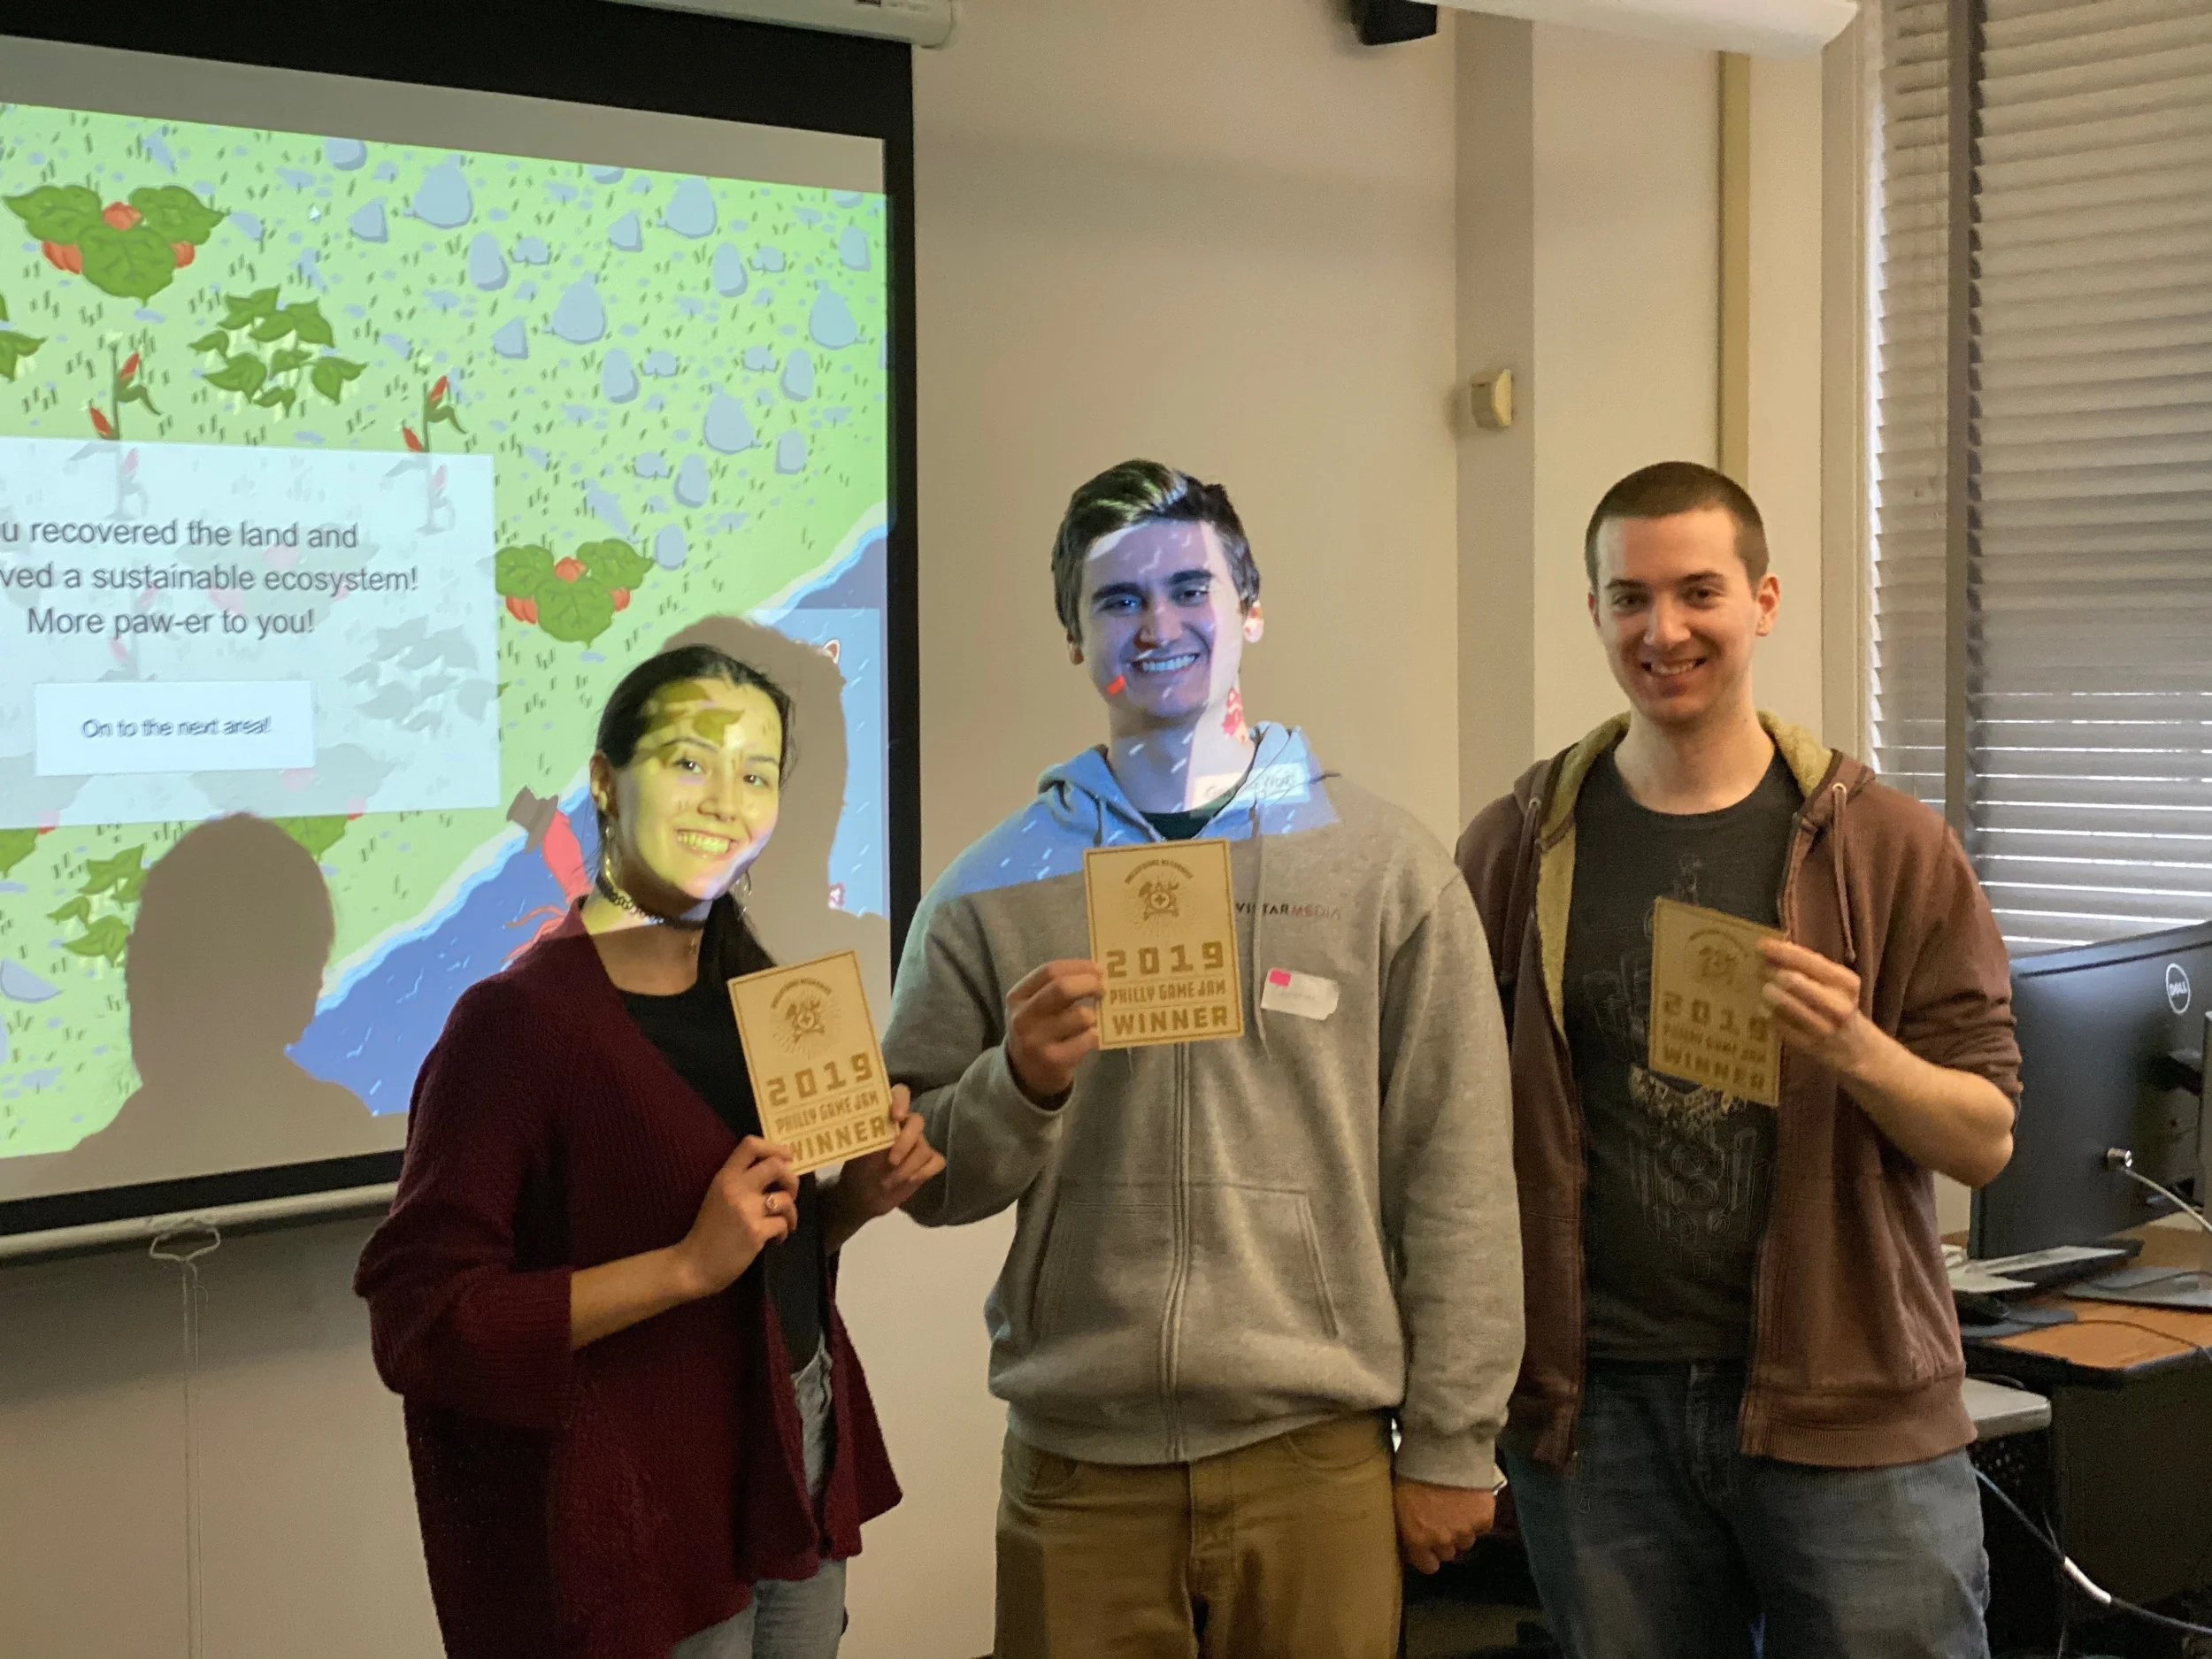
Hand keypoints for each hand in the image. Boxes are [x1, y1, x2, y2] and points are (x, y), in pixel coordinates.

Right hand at [675, 1135, 797, 1297]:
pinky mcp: (755, 1232)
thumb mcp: (717, 1197)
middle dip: (792, 1178)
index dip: (775, 1147)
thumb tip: (774, 1172)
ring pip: (785, 1198)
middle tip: (790, 1193)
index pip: (750, 1145)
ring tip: (785, 1222)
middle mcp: (736, 1188)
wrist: (693, 1266)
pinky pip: (782, 1224)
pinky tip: (776, 1239)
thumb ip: (739, 1182)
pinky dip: (784, 1231)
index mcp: (725, 1177)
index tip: (787, 1158)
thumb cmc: (707, 1232)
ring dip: (791, 1212)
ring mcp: (746, 1210)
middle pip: (777, 1166)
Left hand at [834, 1087, 946, 1227]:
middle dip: (906, 1141)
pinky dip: (924, 1172)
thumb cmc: (858, 1168)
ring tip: (890, 1181)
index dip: (901, 1100)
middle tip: (891, 1161)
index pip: (900, 1094)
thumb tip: (864, 1125)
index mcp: (888, 1116)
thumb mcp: (856, 1150)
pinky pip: (936, 1161)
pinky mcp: (928, 1163)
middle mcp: (906, 1126)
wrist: (864, 1197)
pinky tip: (910, 1180)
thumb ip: (866, 1136)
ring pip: (924, 1148)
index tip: (896, 1116)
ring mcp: (919, 1144)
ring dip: (908, 1166)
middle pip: (917, 1122)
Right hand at [1005, 959, 1102, 1103]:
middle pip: (1062, 989)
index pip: (1050, 971)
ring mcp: (1036, 1041)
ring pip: (1080, 1015)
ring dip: (1094, 1015)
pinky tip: (1093, 1037)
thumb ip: (1058, 988)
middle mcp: (1023, 1018)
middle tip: (1103, 989)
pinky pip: (1087, 1039)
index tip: (1099, 970)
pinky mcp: (1053, 1061)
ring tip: (1094, 1019)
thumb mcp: (1036, 1007)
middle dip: (1089, 984)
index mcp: (1018, 997)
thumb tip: (1097, 973)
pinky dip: (1096, 1035)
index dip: (1079, 967)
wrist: (1025, 1074)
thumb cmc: (1038, 1031)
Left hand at [1394, 1477, 1495, 1573]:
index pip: (1427, 1566)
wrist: (1442, 1451)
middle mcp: (1442, 1540)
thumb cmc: (1413, 1470)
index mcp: (1417, 1538)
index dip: (1428, 1556)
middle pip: (1448, 1553)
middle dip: (1445, 1539)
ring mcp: (1465, 1531)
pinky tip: (1471, 1501)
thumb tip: (1409, 1534)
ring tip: (1457, 1507)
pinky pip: (1483, 1526)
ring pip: (1467, 1541)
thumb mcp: (1399, 1499)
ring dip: (1462, 1529)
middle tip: (1443, 1519)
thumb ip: (1406, 1523)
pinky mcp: (1484, 1519)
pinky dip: (1479, 1517)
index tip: (1428, 1545)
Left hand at [1758, 937, 1885, 1080]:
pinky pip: (1777, 1024)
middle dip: (1772, 972)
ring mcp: (1823, 1027)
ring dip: (1767, 992)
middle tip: (1758, 968)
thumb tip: (1776, 945)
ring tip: (1763, 988)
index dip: (1781, 951)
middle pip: (1794, 982)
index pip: (1809, 961)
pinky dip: (1767, 1013)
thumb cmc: (1837, 1003)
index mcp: (1846, 983)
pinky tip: (1764, 1008)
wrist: (1853, 1046)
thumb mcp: (1834, 982)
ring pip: (1783, 1004)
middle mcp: (1838, 1005)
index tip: (1761, 944)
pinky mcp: (1807, 1045)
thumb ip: (1809, 964)